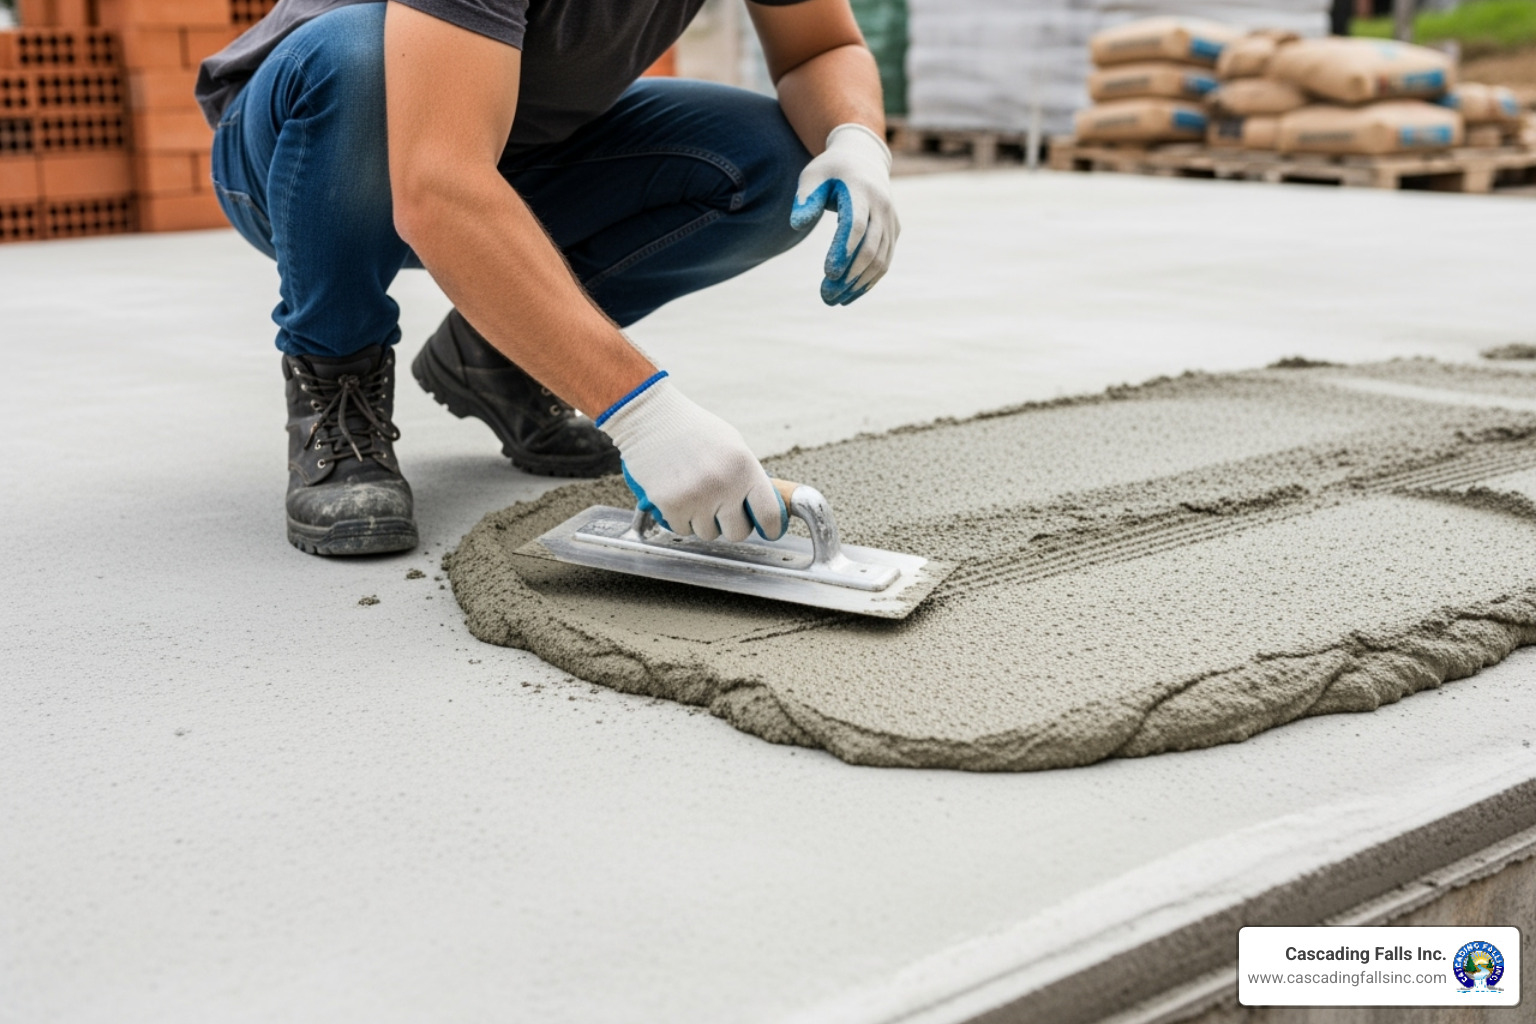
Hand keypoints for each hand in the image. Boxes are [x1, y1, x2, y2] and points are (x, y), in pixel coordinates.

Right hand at [596, 373, 786, 541]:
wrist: (650, 418)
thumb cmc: (692, 429)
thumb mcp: (733, 444)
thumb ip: (749, 477)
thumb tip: (763, 508)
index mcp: (744, 467)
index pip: (769, 515)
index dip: (771, 528)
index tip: (768, 530)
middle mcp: (722, 485)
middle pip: (738, 533)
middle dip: (731, 523)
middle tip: (721, 506)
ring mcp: (695, 498)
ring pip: (708, 533)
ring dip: (703, 520)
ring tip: (694, 493)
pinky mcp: (669, 506)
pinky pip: (683, 530)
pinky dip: (681, 518)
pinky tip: (678, 495)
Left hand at [790, 123, 899, 305]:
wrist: (863, 159)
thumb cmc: (830, 171)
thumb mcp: (812, 176)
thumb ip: (805, 198)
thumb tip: (796, 224)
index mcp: (861, 190)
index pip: (856, 225)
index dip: (843, 250)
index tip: (828, 273)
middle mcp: (882, 206)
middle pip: (870, 248)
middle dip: (848, 276)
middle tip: (825, 296)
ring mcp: (891, 221)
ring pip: (880, 260)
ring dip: (858, 284)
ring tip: (833, 300)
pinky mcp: (893, 232)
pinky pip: (884, 261)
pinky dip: (868, 281)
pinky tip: (848, 295)